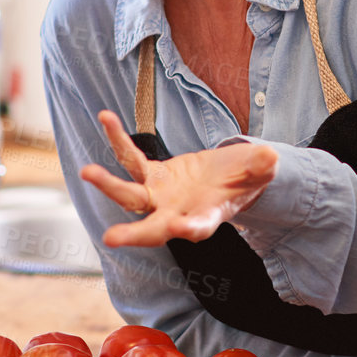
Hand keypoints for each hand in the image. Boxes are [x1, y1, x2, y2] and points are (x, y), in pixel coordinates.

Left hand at [81, 111, 278, 246]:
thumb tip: (269, 158)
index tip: (181, 228)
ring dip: (108, 185)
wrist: (229, 176)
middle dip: (134, 233)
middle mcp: (177, 213)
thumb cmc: (246, 177)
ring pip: (131, 195)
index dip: (191, 228)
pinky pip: (131, 159)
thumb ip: (260, 167)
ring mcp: (160, 196)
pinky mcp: (151, 176)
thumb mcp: (258, 170)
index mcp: (206, 217)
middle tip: (112, 238)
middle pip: (153, 227)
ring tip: (87, 172)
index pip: (198, 227)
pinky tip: (106, 118)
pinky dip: (118, 141)